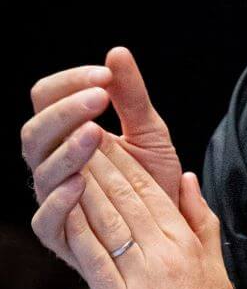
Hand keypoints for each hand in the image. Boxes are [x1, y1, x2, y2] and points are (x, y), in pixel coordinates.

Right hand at [25, 47, 180, 272]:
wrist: (169, 229)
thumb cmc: (152, 179)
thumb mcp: (150, 132)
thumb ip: (132, 96)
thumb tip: (117, 52)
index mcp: (64, 134)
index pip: (47, 98)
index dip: (69, 83)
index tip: (105, 74)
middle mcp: (51, 164)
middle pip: (35, 132)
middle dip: (65, 112)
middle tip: (99, 96)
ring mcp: (53, 199)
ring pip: (41, 172)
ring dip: (66, 150)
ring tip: (94, 133)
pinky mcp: (61, 236)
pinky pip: (46, 220)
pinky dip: (60, 201)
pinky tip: (80, 183)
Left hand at [60, 137, 246, 288]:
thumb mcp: (215, 269)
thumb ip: (202, 222)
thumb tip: (190, 179)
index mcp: (187, 243)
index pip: (153, 192)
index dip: (127, 163)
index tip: (107, 138)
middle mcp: (165, 253)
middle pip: (128, 197)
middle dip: (101, 163)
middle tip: (80, 132)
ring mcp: (142, 277)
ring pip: (109, 220)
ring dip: (86, 186)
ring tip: (68, 158)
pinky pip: (95, 257)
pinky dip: (78, 229)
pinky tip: (64, 207)